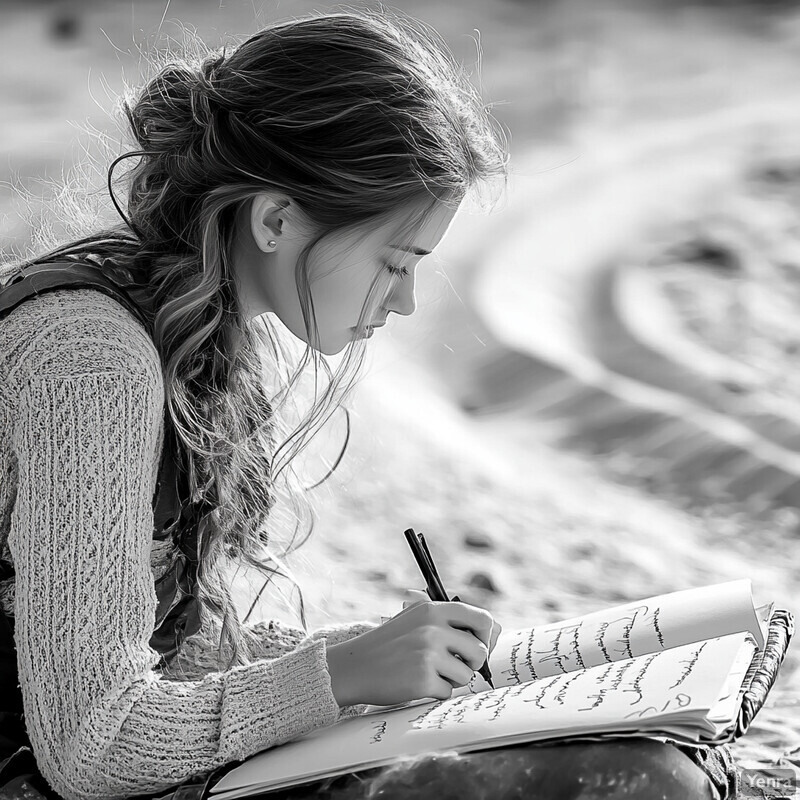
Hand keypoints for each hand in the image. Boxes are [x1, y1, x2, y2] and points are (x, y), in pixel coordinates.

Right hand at [326, 597, 500, 706]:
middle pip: (479, 651)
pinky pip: (447, 692)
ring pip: (466, 675)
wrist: (354, 666)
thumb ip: (448, 621)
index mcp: (433, 609)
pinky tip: (415, 683)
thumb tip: (494, 629)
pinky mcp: (422, 680)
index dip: (486, 634)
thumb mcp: (414, 619)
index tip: (478, 645)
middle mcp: (433, 628)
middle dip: (471, 663)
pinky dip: (435, 692)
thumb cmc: (389, 644)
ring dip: (452, 680)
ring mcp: (428, 654)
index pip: (481, 617)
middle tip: (452, 665)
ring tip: (427, 673)